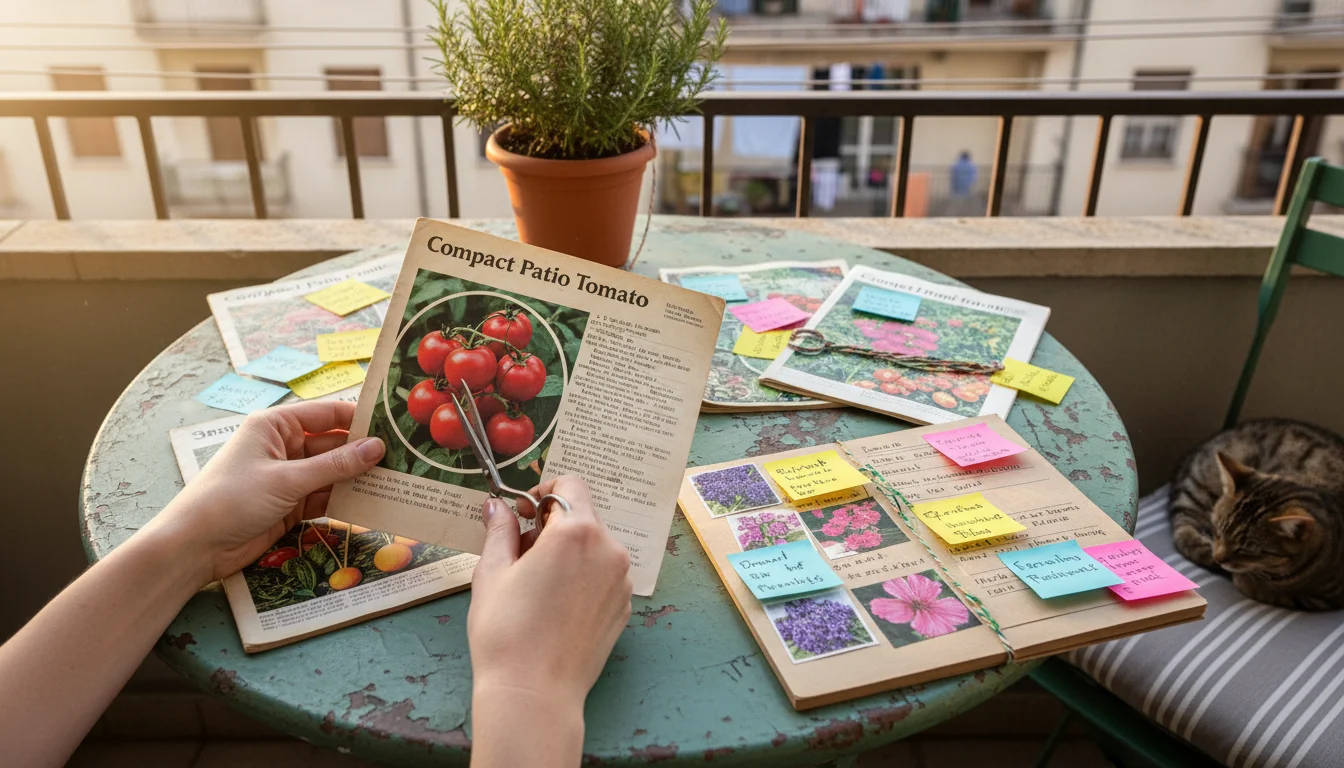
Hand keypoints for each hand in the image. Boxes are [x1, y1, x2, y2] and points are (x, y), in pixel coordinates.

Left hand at [143, 401, 384, 587]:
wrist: (195, 547)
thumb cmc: (231, 499)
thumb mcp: (286, 480)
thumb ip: (334, 466)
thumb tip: (377, 448)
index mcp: (276, 426)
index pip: (327, 414)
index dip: (360, 419)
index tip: (395, 427)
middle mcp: (284, 446)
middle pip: (334, 444)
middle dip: (364, 454)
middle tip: (404, 461)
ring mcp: (289, 477)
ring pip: (334, 473)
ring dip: (359, 480)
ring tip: (397, 483)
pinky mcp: (291, 504)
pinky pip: (326, 497)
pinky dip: (346, 501)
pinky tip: (373, 505)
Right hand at [468, 476, 632, 711]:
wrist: (534, 693)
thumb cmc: (506, 632)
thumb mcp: (492, 572)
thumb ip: (500, 530)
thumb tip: (497, 507)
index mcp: (576, 532)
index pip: (570, 484)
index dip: (543, 492)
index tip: (523, 513)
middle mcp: (609, 549)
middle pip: (584, 515)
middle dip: (552, 524)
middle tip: (520, 553)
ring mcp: (621, 580)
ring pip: (595, 545)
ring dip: (569, 550)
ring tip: (536, 583)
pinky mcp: (623, 606)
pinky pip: (604, 574)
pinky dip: (583, 576)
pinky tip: (556, 604)